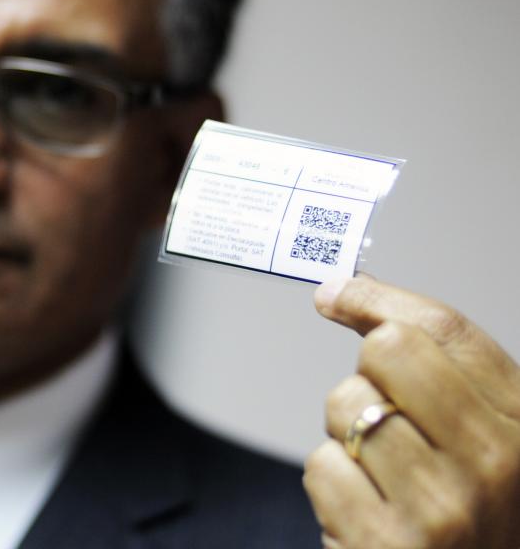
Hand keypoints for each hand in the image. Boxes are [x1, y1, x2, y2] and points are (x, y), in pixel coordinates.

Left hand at [303, 275, 519, 547]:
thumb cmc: (472, 517)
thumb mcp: (482, 434)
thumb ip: (437, 368)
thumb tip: (349, 292)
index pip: (445, 329)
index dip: (377, 298)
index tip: (338, 294)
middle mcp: (494, 462)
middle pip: (387, 351)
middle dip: (369, 376)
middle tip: (385, 418)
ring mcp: (440, 507)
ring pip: (346, 406)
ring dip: (347, 435)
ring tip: (383, 475)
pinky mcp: (383, 543)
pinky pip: (322, 466)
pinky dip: (333, 483)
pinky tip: (369, 508)